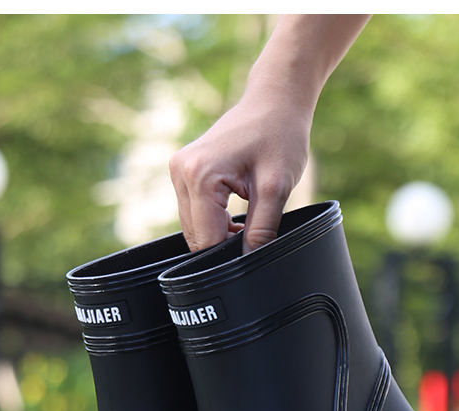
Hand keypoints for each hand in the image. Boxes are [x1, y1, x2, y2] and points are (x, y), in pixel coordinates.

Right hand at [169, 95, 311, 253]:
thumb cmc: (279, 135)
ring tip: (249, 216)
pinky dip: (214, 219)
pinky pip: (193, 211)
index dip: (229, 253)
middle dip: (223, 243)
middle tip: (255, 231)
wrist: (275, 100)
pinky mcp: (183, 171)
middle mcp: (181, 172)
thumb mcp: (276, 189)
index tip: (254, 247)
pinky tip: (236, 211)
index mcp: (199, 176)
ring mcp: (178, 170)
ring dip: (219, 231)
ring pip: (193, 226)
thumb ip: (262, 230)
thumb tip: (252, 262)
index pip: (205, 240)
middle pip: (195, 236)